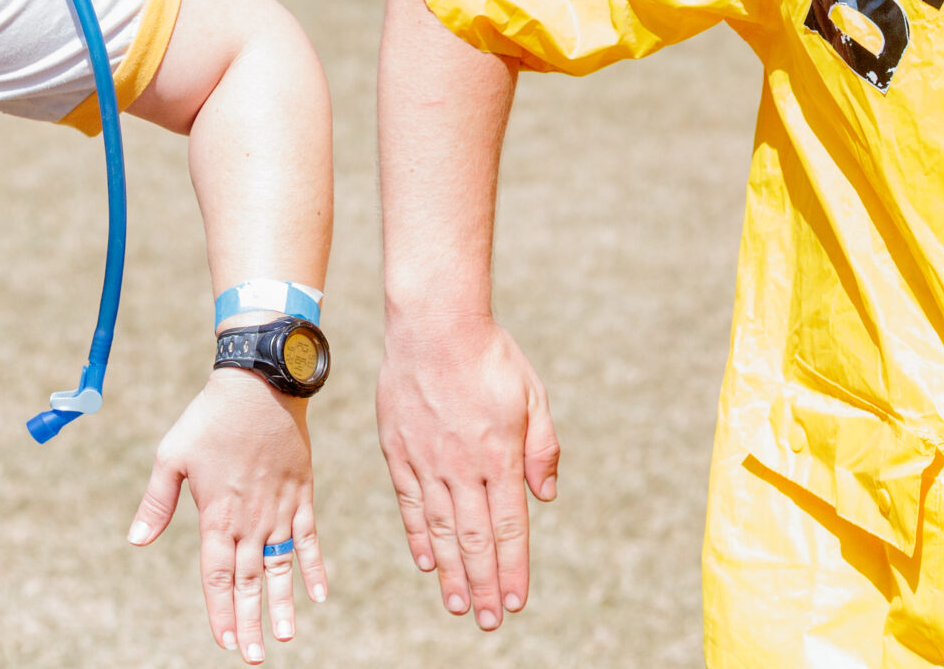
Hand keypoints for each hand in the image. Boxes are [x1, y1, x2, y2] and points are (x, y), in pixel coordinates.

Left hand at [127, 368, 323, 663]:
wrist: (260, 383)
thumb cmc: (209, 418)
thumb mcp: (172, 456)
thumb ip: (157, 503)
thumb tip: (135, 542)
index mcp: (218, 516)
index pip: (217, 577)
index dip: (221, 612)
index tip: (225, 642)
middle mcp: (251, 520)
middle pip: (249, 582)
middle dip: (250, 622)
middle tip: (254, 657)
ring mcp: (280, 510)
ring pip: (281, 568)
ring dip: (283, 604)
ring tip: (286, 636)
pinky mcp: (301, 494)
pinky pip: (310, 539)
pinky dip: (314, 567)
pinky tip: (318, 595)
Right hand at [376, 313, 557, 630]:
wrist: (433, 322)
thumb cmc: (489, 355)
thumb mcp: (533, 396)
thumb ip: (542, 449)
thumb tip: (545, 497)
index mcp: (500, 455)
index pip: (509, 526)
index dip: (513, 568)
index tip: (515, 602)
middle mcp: (461, 465)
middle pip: (473, 538)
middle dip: (482, 583)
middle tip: (486, 621)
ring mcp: (426, 459)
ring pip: (438, 528)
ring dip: (450, 571)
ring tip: (458, 605)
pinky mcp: (398, 448)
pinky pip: (409, 502)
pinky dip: (417, 535)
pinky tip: (426, 561)